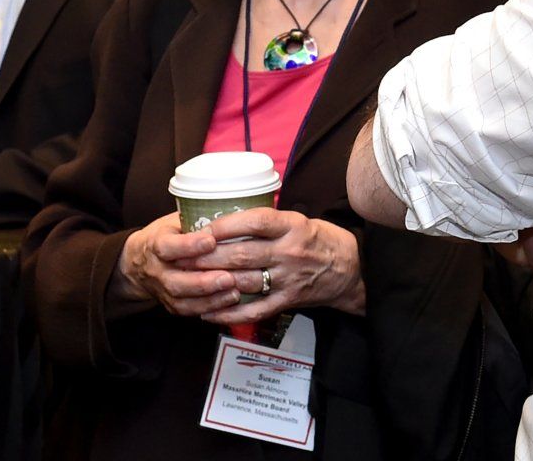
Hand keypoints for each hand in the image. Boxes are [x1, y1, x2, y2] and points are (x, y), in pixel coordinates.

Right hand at [112, 213, 244, 317]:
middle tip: (229, 277)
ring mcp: (163, 291)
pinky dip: (210, 309)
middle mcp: (157, 271)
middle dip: (203, 281)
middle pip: (176, 281)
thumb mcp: (174, 222)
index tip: (211, 240)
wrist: (139, 263)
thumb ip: (194, 221)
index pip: (168, 246)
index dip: (189, 245)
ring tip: (234, 292)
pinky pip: (190, 311)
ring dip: (210, 298)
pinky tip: (229, 303)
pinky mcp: (172, 306)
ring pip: (184, 300)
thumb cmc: (166, 236)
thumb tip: (229, 212)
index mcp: (155, 244)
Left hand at [190, 208, 364, 324]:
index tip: (203, 228)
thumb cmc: (317, 239)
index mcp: (291, 226)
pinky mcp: (288, 301)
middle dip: (209, 257)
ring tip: (189, 281)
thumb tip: (224, 218)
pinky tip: (210, 312)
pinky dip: (230, 313)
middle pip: (242, 254)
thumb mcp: (297, 220)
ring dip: (214, 283)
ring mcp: (288, 279)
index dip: (226, 225)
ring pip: (245, 282)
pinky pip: (255, 310)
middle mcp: (289, 252)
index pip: (255, 222)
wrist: (349, 268)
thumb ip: (266, 222)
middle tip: (183, 257)